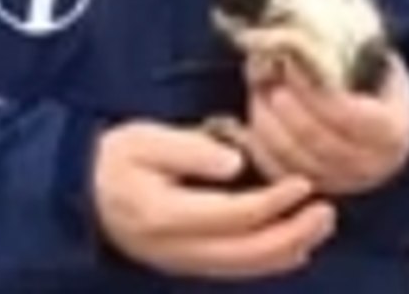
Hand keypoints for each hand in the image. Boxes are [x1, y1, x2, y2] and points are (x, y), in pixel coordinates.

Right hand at [92, 121, 336, 279]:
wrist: (83, 193)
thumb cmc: (116, 159)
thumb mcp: (144, 139)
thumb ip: (189, 149)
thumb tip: (236, 162)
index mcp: (166, 215)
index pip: (234, 216)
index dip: (274, 203)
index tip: (302, 183)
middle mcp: (178, 249)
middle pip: (249, 252)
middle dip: (294, 233)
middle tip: (326, 210)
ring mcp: (184, 262)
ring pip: (248, 267)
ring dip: (289, 249)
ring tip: (320, 224)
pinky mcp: (190, 264)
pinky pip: (239, 269)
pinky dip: (272, 259)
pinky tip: (295, 243)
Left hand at [235, 28, 408, 195]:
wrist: (387, 122)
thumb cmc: (377, 83)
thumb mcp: (376, 61)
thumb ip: (346, 54)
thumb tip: (297, 41)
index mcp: (391, 129)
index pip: (347, 115)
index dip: (313, 91)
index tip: (290, 65)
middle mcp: (372, 164)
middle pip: (316, 140)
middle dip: (285, 107)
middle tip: (266, 80)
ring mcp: (344, 183)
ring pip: (293, 159)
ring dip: (268, 124)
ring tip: (258, 93)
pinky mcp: (317, 189)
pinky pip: (280, 172)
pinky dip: (261, 146)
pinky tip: (255, 118)